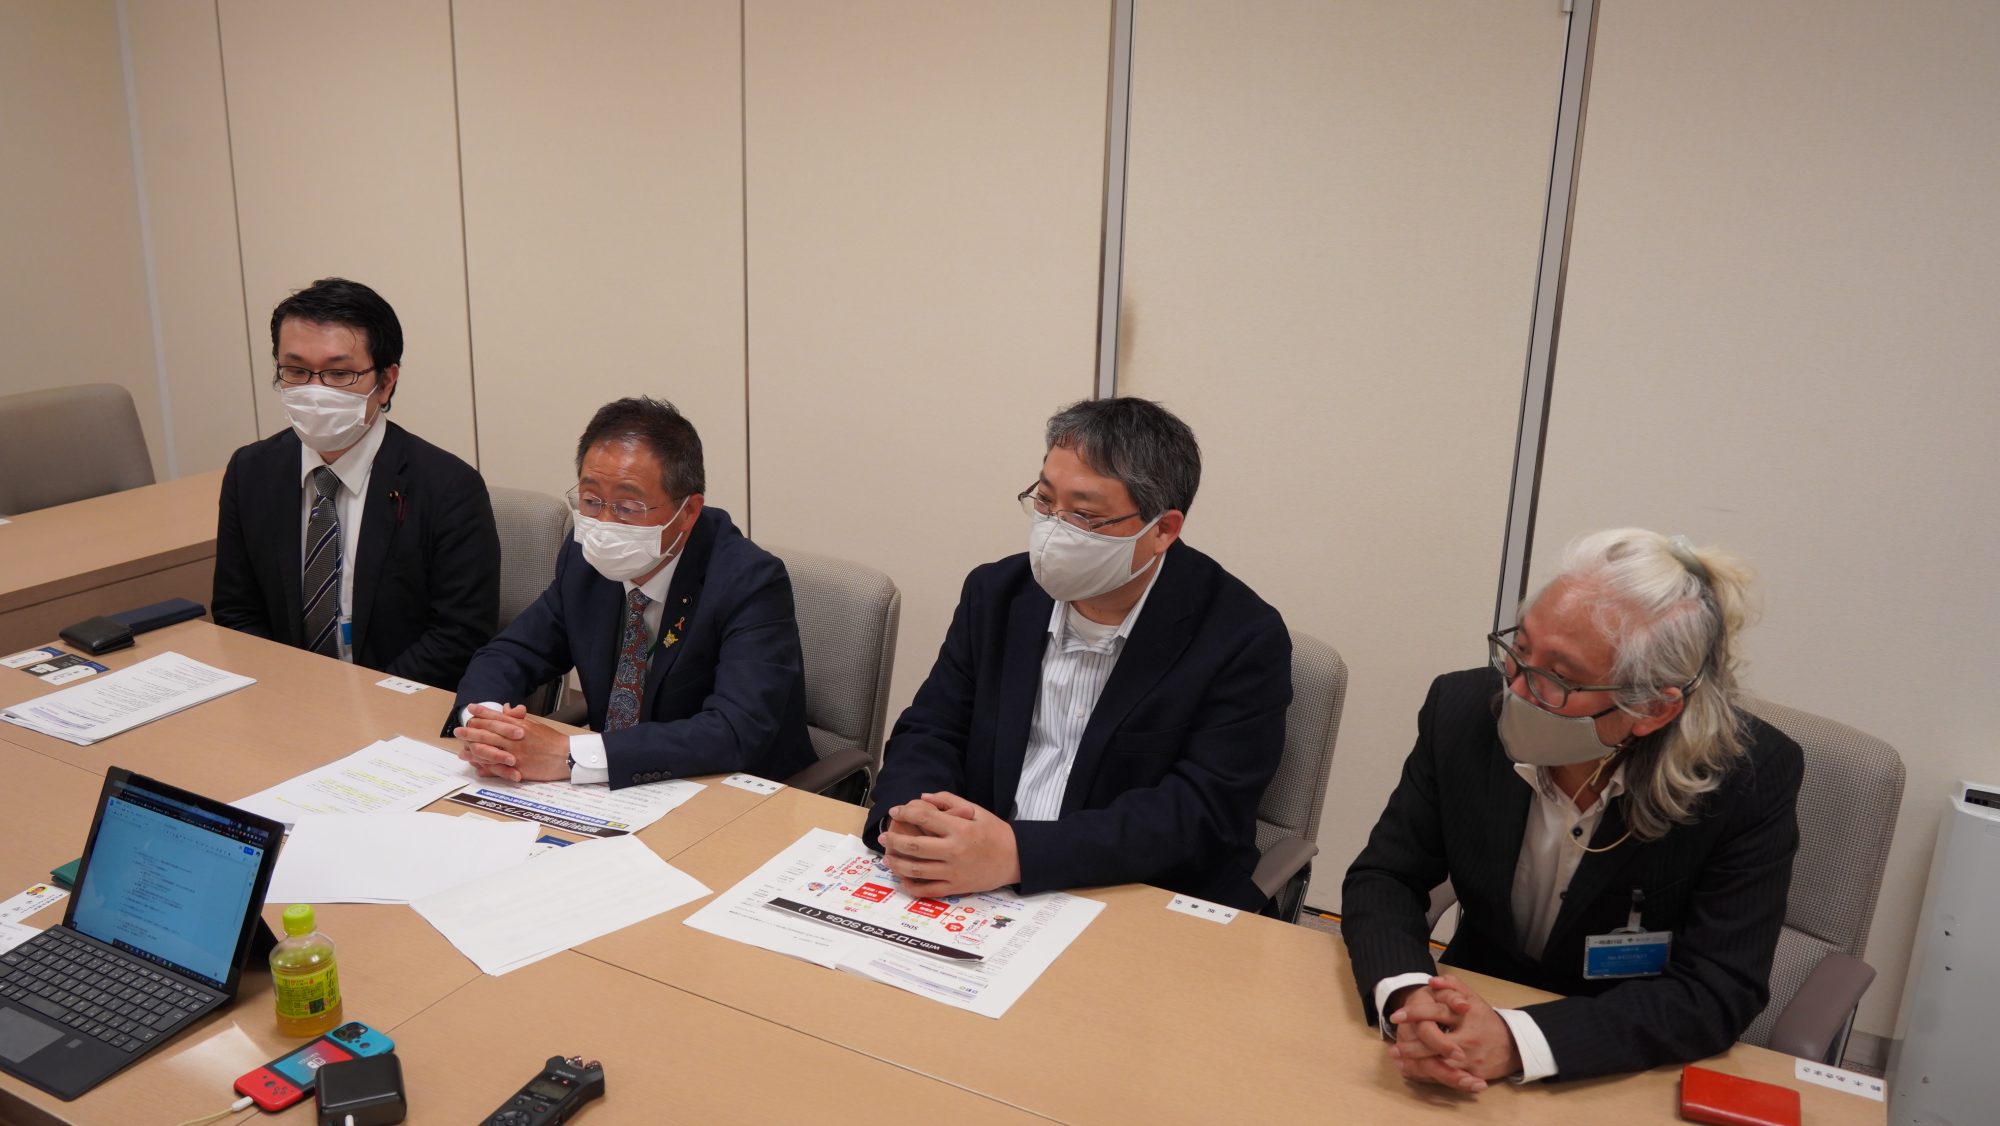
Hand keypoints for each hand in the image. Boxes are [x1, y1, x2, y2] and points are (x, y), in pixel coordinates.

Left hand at [453, 703, 570, 781]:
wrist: (566, 757)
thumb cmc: (552, 741)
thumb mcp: (535, 725)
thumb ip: (518, 718)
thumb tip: (507, 709)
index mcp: (520, 725)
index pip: (496, 716)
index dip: (482, 712)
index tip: (470, 709)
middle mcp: (514, 738)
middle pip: (487, 732)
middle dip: (470, 731)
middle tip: (458, 730)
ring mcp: (514, 754)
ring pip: (488, 750)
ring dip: (473, 749)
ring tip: (462, 749)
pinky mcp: (516, 768)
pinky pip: (496, 767)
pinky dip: (485, 767)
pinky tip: (476, 766)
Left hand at [877, 792, 1018, 897]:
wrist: (1016, 859)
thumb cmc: (996, 833)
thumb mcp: (977, 811)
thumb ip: (949, 801)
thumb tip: (922, 797)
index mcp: (960, 829)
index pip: (925, 818)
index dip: (906, 812)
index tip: (895, 811)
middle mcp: (955, 851)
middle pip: (915, 846)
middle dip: (894, 840)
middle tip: (883, 837)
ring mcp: (954, 872)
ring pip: (917, 870)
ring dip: (897, 864)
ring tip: (888, 858)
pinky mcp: (956, 888)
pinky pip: (928, 890)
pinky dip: (912, 887)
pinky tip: (903, 879)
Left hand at [1387, 975, 1521, 1092]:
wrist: (1514, 1045)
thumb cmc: (1487, 1020)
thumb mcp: (1474, 999)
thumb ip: (1454, 987)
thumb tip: (1432, 980)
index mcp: (1465, 1016)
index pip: (1436, 1013)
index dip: (1414, 1014)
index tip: (1395, 1016)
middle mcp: (1468, 1038)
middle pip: (1434, 1043)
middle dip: (1411, 1047)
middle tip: (1393, 1049)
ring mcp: (1471, 1058)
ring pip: (1440, 1064)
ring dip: (1417, 1065)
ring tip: (1400, 1063)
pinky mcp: (1474, 1075)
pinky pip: (1450, 1078)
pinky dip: (1431, 1077)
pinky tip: (1416, 1075)